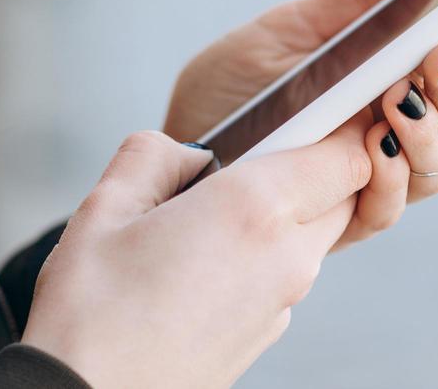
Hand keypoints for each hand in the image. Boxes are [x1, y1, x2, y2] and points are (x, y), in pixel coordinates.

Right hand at [21, 125, 370, 388]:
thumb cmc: (91, 308)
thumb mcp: (105, 206)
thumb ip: (152, 154)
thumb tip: (188, 154)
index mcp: (252, 209)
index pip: (347, 154)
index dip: (343, 123)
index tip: (322, 103)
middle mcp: (285, 257)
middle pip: (342, 193)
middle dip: (318, 163)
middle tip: (257, 146)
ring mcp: (282, 303)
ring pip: (314, 234)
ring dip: (287, 209)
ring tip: (212, 206)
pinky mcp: (266, 334)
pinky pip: (285, 273)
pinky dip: (263, 252)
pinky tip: (203, 257)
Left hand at [162, 0, 437, 249]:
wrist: (173, 156)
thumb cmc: (229, 92)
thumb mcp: (284, 33)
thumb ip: (354, 5)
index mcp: (379, 78)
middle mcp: (385, 129)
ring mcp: (368, 177)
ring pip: (436, 165)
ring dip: (429, 132)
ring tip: (400, 99)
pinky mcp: (339, 219)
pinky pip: (386, 206)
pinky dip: (389, 175)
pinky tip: (374, 145)